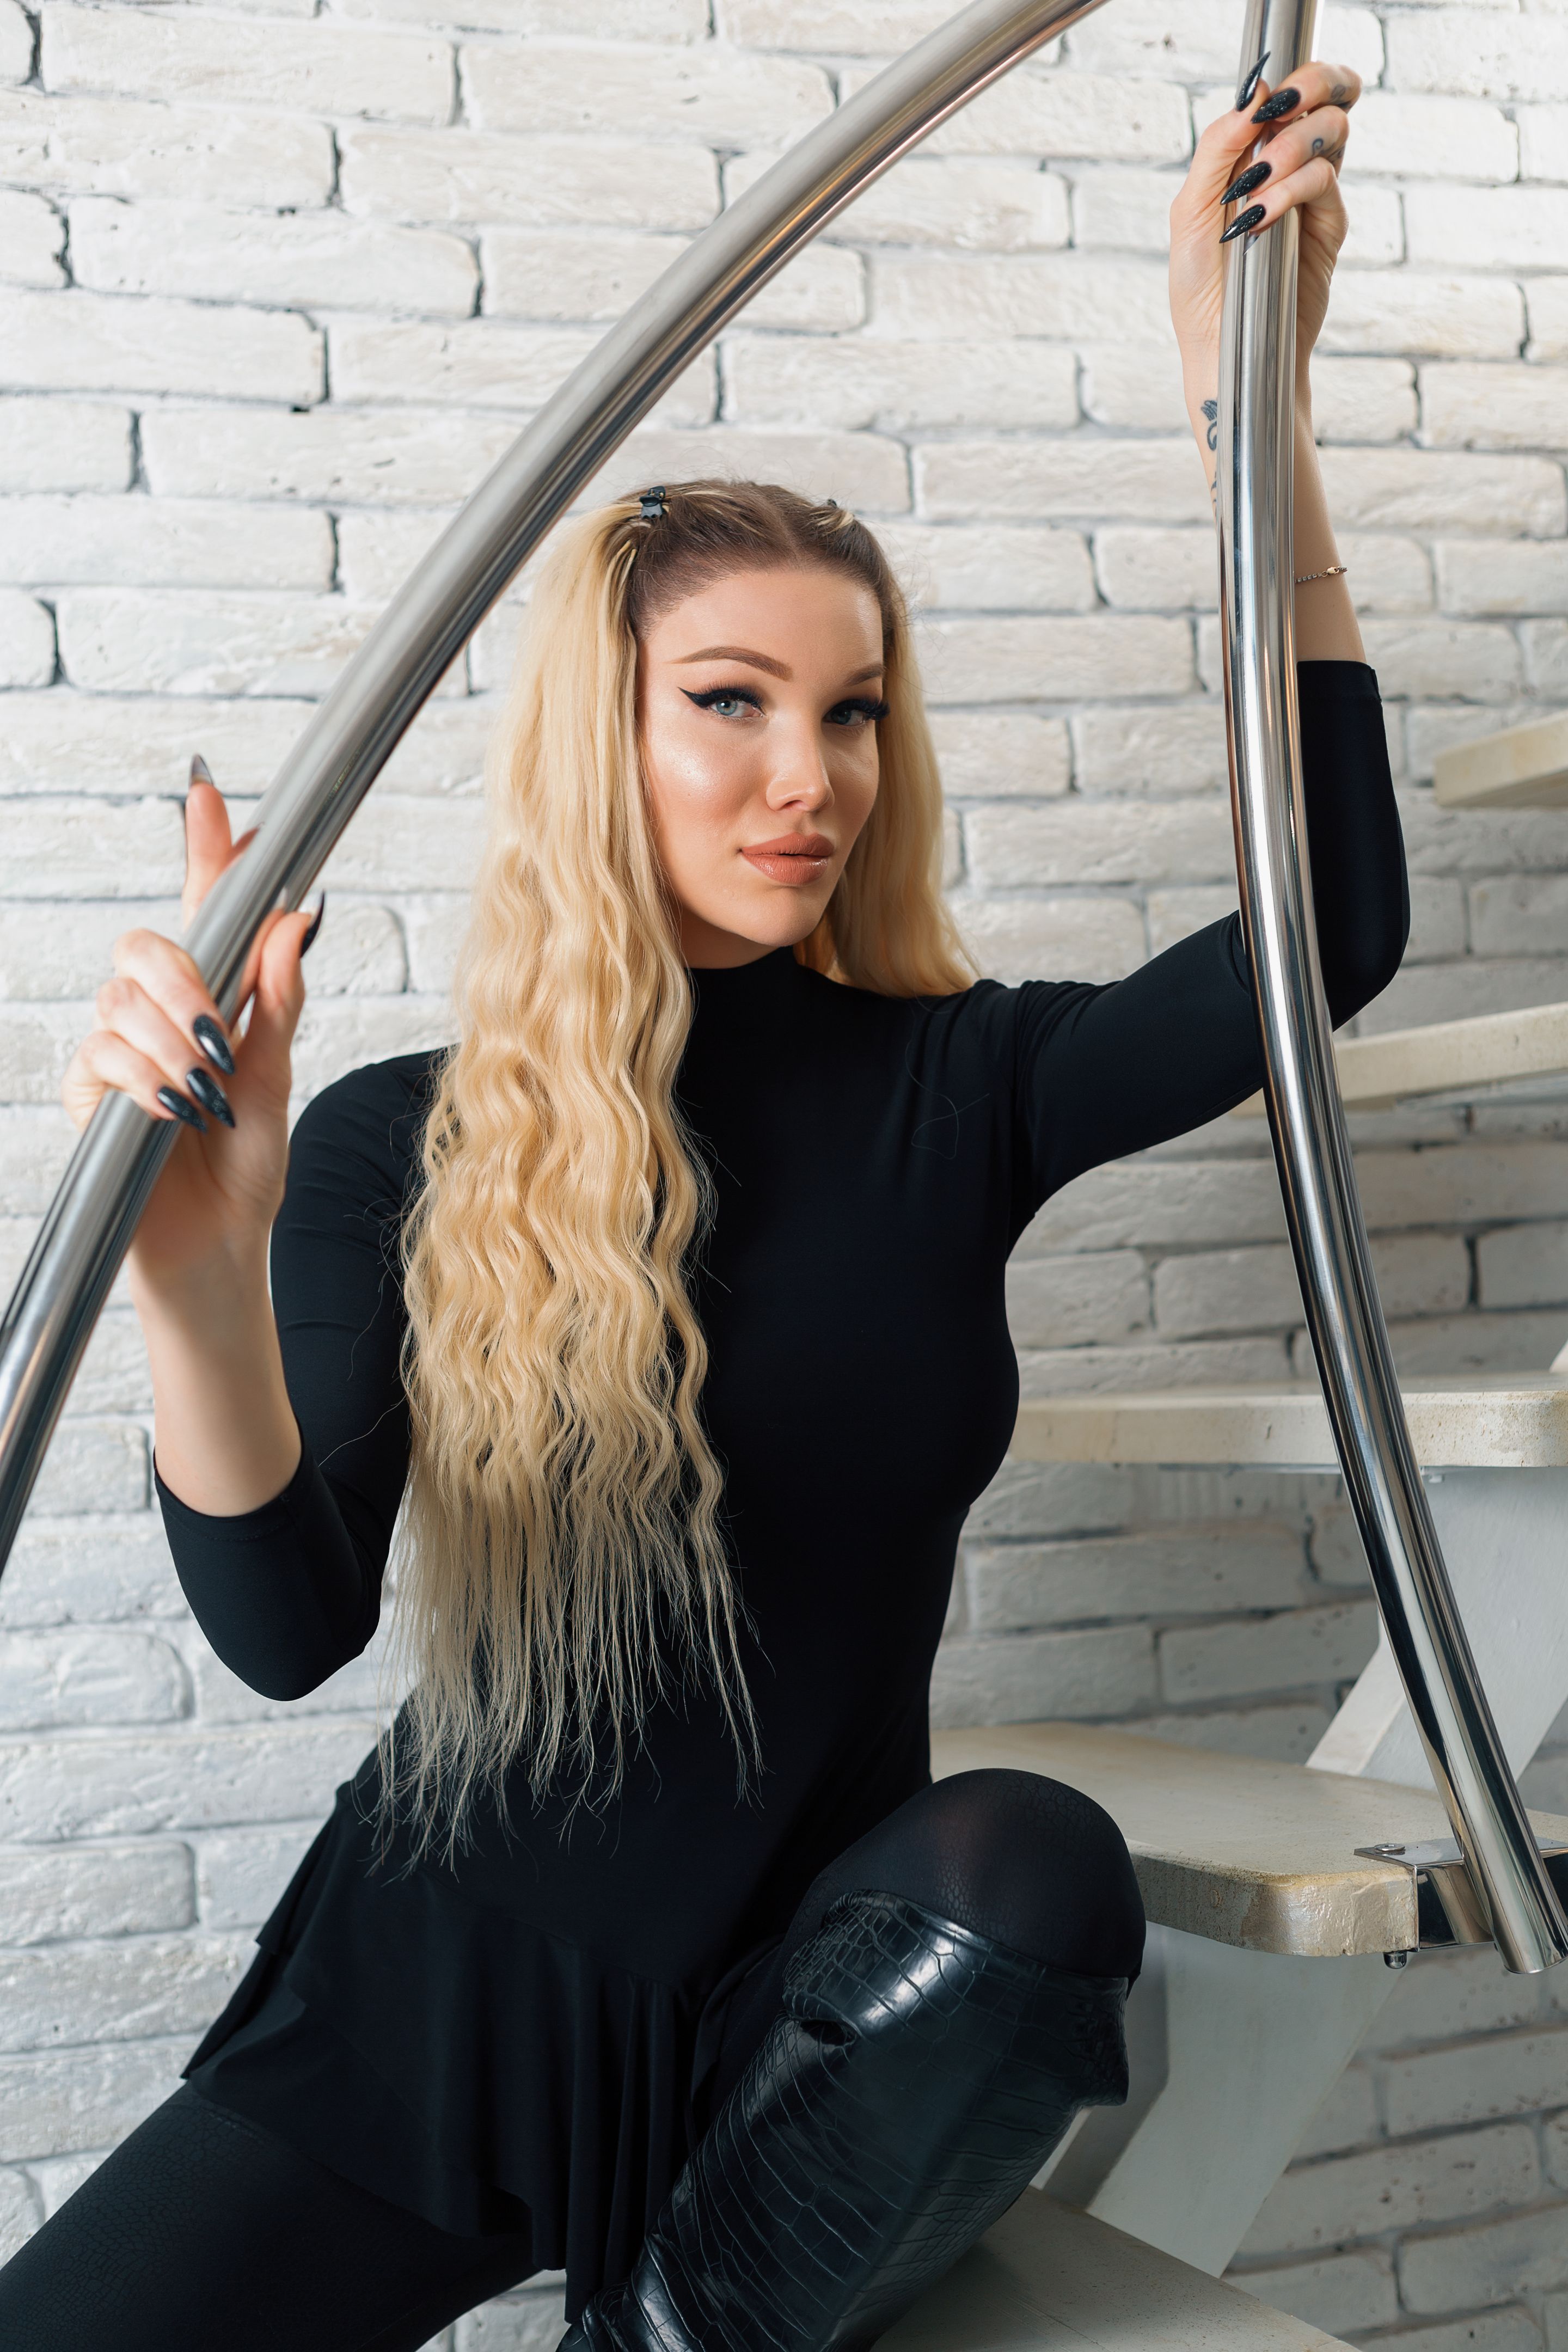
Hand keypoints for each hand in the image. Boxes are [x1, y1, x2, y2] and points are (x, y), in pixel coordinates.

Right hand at [61, 760, 322, 1302]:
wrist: (219, 1247)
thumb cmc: (248, 1168)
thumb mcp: (279, 1081)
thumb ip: (280, 1002)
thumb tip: (297, 918)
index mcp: (214, 1001)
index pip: (205, 910)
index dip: (204, 848)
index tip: (208, 791)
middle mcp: (161, 1017)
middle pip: (141, 946)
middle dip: (181, 978)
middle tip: (219, 1032)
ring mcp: (121, 1054)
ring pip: (119, 1002)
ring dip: (170, 1043)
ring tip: (206, 1095)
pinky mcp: (93, 1098)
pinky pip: (101, 1058)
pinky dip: (144, 1079)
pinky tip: (174, 1111)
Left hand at [1169, 59, 1360, 467]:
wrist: (1223, 351)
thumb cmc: (1200, 288)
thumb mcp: (1191, 212)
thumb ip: (1217, 150)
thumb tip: (1253, 94)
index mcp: (1254, 155)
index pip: (1288, 91)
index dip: (1290, 78)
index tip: (1264, 98)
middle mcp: (1290, 166)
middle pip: (1328, 95)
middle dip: (1314, 85)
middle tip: (1283, 109)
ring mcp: (1313, 196)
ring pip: (1333, 132)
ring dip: (1293, 146)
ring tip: (1256, 183)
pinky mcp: (1328, 228)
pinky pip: (1325, 182)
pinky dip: (1291, 189)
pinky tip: (1258, 217)